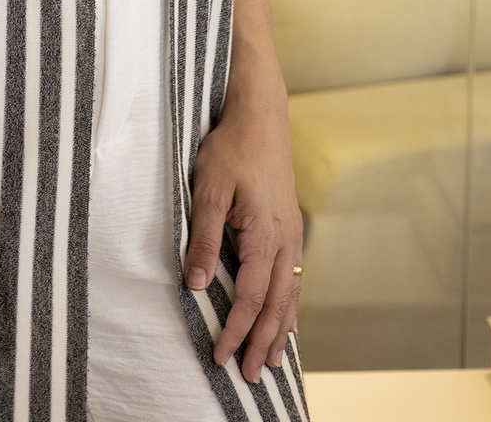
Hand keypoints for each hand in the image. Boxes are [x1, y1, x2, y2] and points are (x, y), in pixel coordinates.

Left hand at [182, 83, 302, 383]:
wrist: (260, 114)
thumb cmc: (231, 149)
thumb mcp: (207, 190)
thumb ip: (203, 239)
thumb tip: (197, 285)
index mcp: (265, 234)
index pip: (252, 297)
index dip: (236, 329)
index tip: (221, 356)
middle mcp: (286, 239)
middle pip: (277, 305)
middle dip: (262, 342)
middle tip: (249, 375)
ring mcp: (292, 233)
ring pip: (290, 294)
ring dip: (279, 329)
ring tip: (271, 360)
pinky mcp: (290, 225)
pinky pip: (294, 276)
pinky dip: (290, 305)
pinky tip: (286, 319)